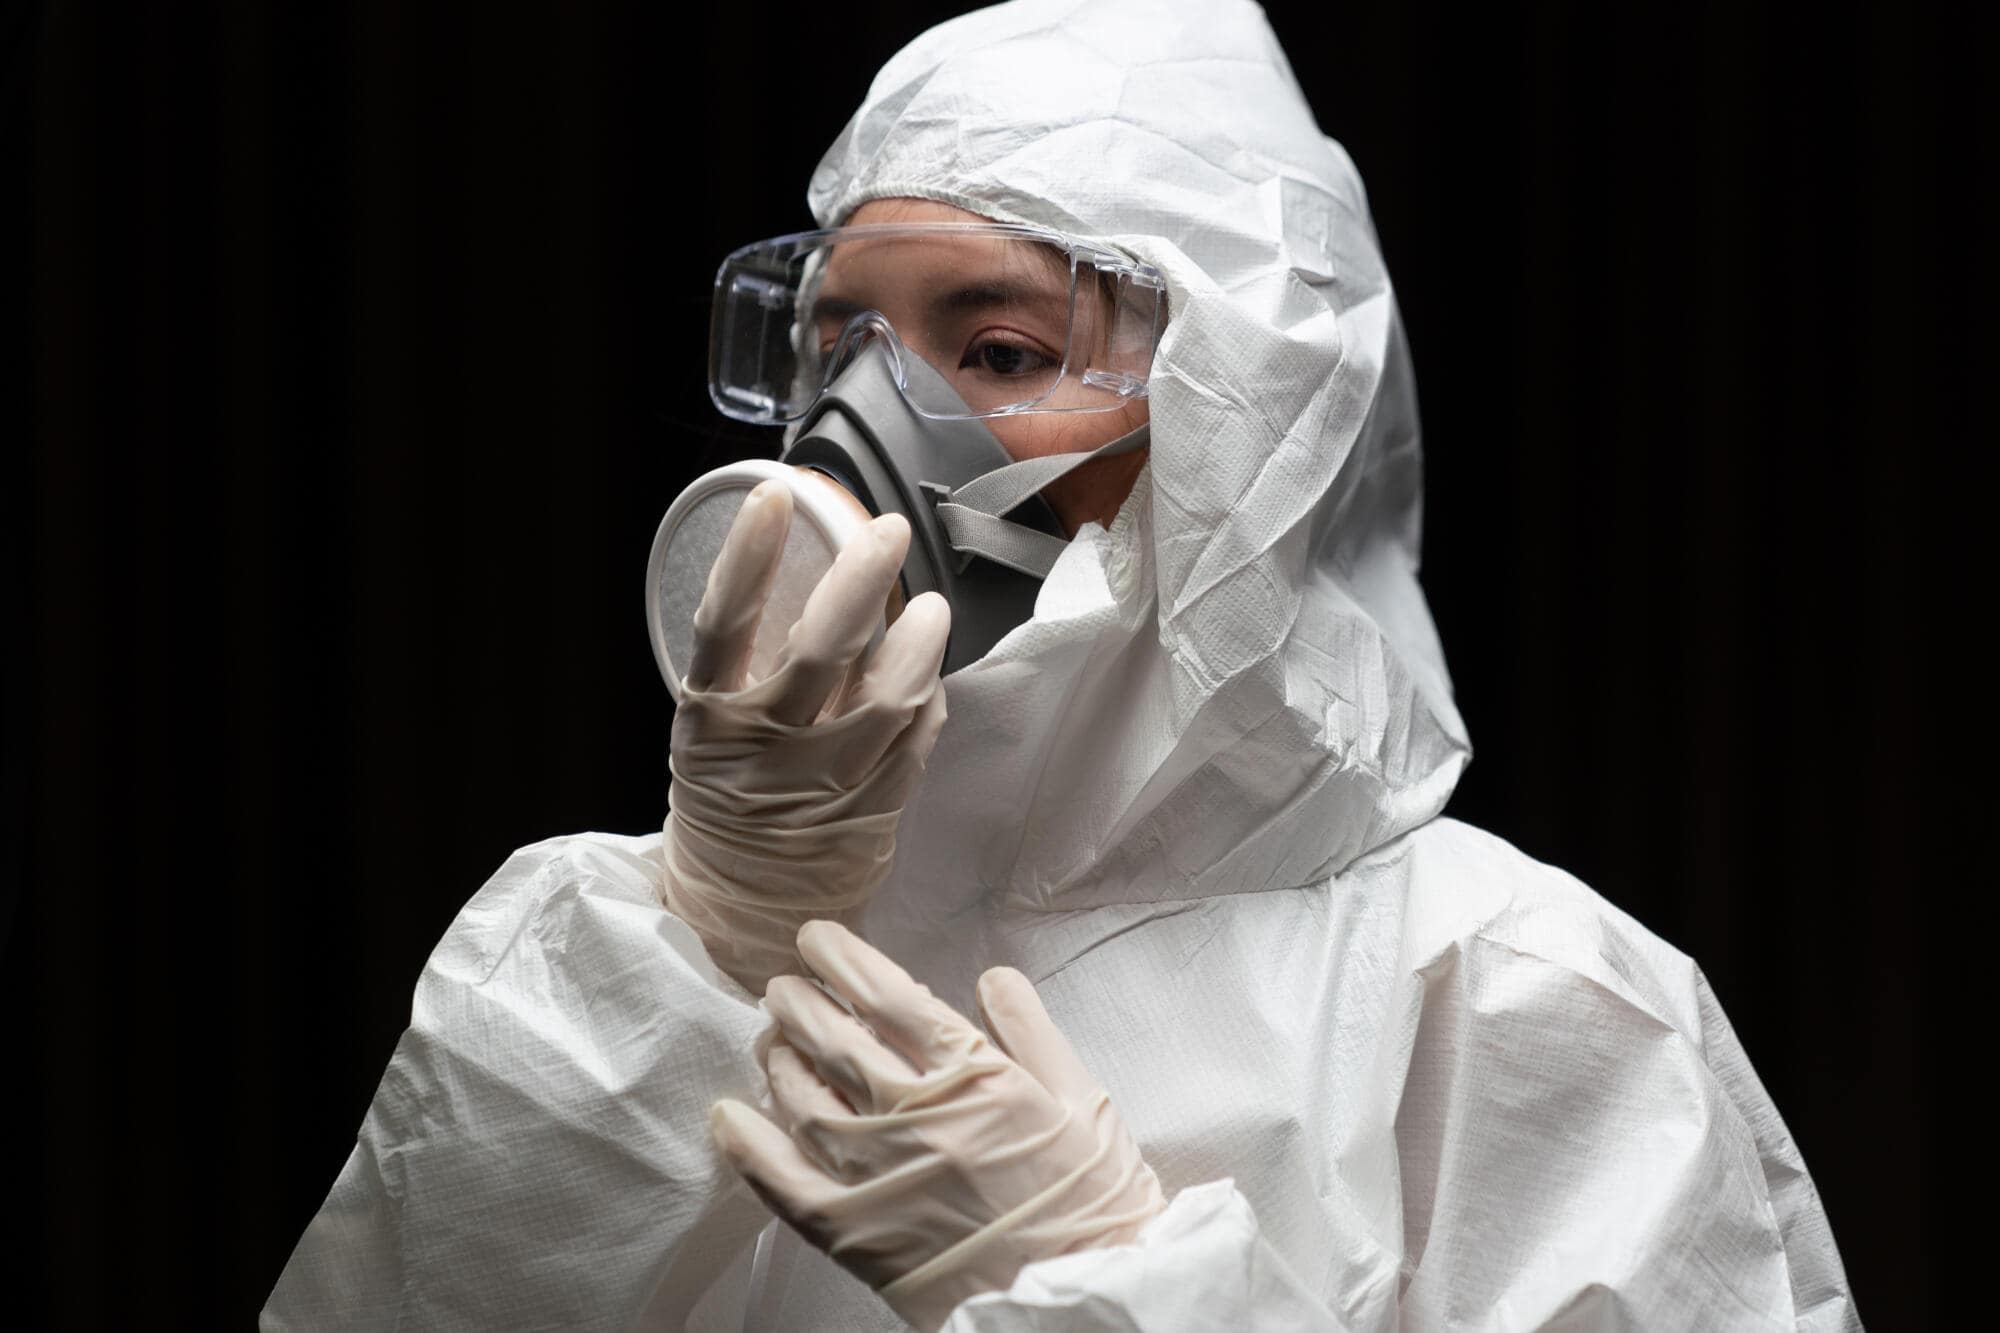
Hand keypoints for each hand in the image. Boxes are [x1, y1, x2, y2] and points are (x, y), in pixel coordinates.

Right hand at [662, 480, 949, 992]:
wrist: (743, 906)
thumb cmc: (728, 798)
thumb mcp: (711, 729)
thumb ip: (752, 667)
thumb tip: (816, 577)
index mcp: (709, 719)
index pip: (723, 623)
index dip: (748, 557)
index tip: (775, 498)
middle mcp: (765, 749)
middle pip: (819, 650)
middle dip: (859, 579)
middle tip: (887, 531)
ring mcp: (823, 783)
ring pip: (885, 700)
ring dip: (916, 644)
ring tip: (929, 606)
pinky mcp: (872, 811)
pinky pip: (915, 743)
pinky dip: (928, 701)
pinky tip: (930, 673)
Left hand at [711, 921, 1167, 1331]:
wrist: (1081, 1300)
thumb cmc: (1093, 1206)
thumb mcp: (1086, 1101)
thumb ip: (1033, 1031)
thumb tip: (991, 979)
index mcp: (974, 1076)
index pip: (887, 995)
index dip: (843, 959)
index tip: (819, 941)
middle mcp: (916, 1115)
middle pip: (834, 1037)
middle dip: (799, 999)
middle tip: (785, 985)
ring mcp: (878, 1174)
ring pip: (803, 1097)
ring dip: (778, 1057)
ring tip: (772, 1039)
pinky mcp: (854, 1233)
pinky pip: (783, 1181)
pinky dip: (748, 1145)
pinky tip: (729, 1116)